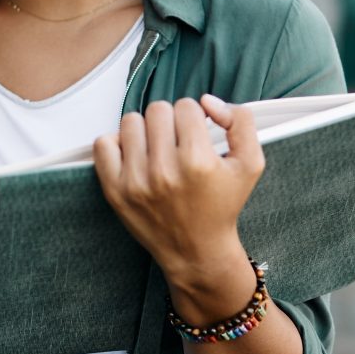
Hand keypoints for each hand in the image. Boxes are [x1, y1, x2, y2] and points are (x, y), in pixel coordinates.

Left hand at [93, 96, 264, 301]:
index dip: (195, 118)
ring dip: (145, 131)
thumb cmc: (222, 206)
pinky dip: (118, 145)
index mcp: (198, 161)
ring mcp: (135, 181)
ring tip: (157, 150)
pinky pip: (103, 144)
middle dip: (171, 122)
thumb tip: (208, 102)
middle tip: (178, 144)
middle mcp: (164, 171)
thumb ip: (241, 122)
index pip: (187, 106)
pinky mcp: (114, 190)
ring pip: (131, 121)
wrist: (196, 251)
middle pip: (158, 110)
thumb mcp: (251, 163)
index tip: (197, 137)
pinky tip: (135, 157)